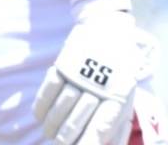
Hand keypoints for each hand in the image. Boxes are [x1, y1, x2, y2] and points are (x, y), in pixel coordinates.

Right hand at [34, 11, 147, 144]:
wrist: (111, 34)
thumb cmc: (118, 76)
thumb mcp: (125, 100)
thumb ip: (116, 128)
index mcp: (119, 95)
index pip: (101, 127)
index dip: (88, 143)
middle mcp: (101, 84)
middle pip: (77, 120)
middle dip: (66, 138)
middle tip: (62, 144)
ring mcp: (81, 73)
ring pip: (61, 107)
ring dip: (52, 126)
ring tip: (51, 134)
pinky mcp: (65, 63)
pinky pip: (48, 90)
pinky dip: (42, 107)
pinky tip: (42, 117)